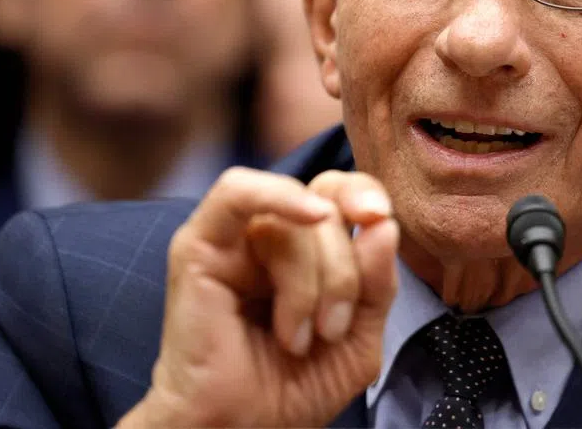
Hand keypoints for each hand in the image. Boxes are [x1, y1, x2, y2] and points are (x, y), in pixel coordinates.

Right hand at [117, 167, 398, 427]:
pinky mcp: (198, 246)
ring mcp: (230, 238)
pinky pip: (238, 191)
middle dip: (345, 267)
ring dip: (312, 279)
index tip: (381, 221)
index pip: (340, 194)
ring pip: (295, 215)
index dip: (365, 196)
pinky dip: (281, 197)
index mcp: (304, 250)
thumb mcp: (358, 337)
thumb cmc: (290, 391)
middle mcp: (267, 236)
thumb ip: (377, 281)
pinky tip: (309, 216)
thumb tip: (382, 223)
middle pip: (325, 202)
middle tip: (332, 330)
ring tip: (299, 337)